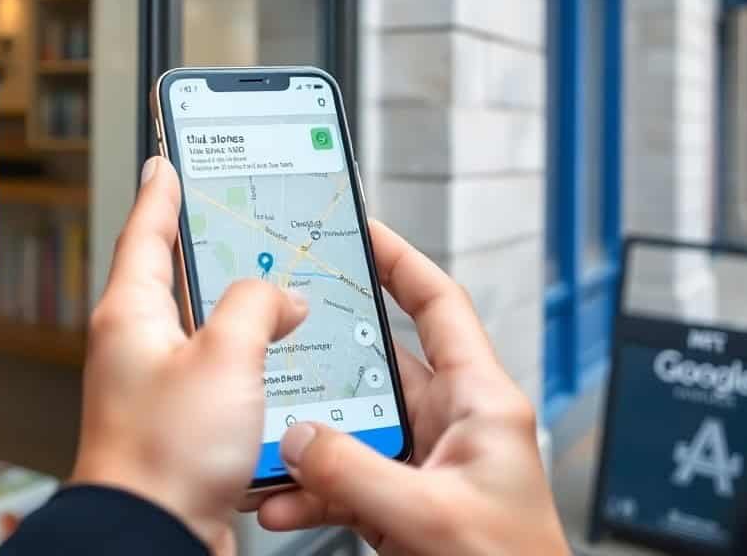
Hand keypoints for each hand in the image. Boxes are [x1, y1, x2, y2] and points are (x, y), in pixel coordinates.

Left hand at [70, 156, 307, 553]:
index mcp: (129, 314)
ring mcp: (156, 386)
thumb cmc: (165, 456)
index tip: (168, 159)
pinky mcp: (179, 424)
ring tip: (275, 290)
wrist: (152, 540)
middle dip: (209, 248)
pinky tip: (279, 364)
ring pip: (204, 330)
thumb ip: (255, 307)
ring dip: (240, 312)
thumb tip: (278, 296)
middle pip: (175, 277)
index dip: (162, 191)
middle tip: (235, 214)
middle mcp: (136, 346)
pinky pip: (218, 377)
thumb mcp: (224, 357)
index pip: (145, 231)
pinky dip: (248, 364)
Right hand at [256, 221, 566, 554]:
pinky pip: (345, 478)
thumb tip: (296, 438)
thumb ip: (355, 472)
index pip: (439, 306)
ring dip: (308, 439)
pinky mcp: (403, 503)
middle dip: (324, 362)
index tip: (357, 230)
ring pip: (353, 427)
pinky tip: (279, 501)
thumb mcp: (431, 516)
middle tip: (278, 333)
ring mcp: (424, 464)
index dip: (399, 261)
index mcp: (481, 402)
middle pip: (377, 366)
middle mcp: (453, 424)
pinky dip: (309, 489)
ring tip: (265, 440)